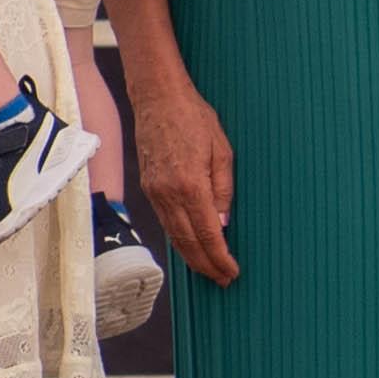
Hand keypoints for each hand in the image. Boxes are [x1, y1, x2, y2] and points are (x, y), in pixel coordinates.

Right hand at [130, 76, 234, 284]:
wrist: (157, 98)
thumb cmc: (194, 117)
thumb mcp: (222, 151)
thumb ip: (223, 189)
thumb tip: (222, 223)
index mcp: (190, 184)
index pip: (207, 233)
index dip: (219, 257)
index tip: (231, 272)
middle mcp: (168, 193)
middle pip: (187, 241)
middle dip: (205, 264)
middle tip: (222, 280)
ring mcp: (154, 191)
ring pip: (173, 235)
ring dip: (191, 256)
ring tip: (207, 269)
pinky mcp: (148, 186)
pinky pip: (165, 221)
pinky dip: (178, 238)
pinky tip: (188, 245)